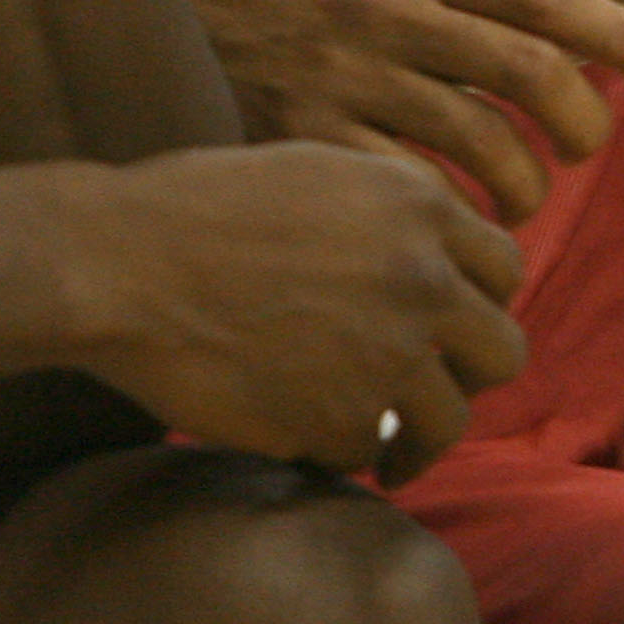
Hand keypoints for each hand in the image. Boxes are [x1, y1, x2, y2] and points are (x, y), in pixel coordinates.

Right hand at [62, 142, 529, 487]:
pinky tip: (310, 442)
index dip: (478, 303)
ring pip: (449, 419)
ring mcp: (390, 352)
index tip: (451, 329)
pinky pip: (367, 451)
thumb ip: (393, 213)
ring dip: (419, 439)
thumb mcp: (321, 170)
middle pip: (502, 350)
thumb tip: (438, 257)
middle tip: (436, 393)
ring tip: (393, 453)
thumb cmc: (197, 207)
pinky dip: (342, 453)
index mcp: (421, 205)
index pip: (503, 268)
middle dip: (469, 376)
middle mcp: (424, 276)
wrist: (121, 260)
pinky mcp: (342, 417)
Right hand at [170, 0, 623, 223]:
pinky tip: (450, 232)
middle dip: (585, 122)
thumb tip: (564, 1)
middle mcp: (390, 13)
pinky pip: (405, 190)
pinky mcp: (304, 136)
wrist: (132, 4)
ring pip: (481, 143)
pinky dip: (446, 218)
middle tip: (588, 149)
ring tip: (521, 204)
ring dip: (524, 185)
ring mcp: (347, 77)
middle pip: (533, 73)